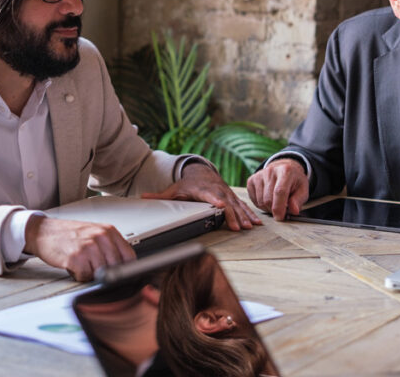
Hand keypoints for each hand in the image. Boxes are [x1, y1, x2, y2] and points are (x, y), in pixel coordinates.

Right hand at [23, 215, 136, 281]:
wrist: (43, 231)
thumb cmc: (68, 234)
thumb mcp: (93, 234)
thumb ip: (110, 247)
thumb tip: (125, 268)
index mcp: (108, 231)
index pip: (129, 257)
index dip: (124, 269)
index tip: (119, 274)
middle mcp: (101, 236)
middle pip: (115, 268)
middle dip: (104, 272)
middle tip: (91, 264)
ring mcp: (89, 246)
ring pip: (100, 274)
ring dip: (89, 273)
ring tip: (80, 262)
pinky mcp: (76, 257)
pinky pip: (85, 277)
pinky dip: (78, 275)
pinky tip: (72, 264)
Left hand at [142, 162, 260, 229]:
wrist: (202, 173)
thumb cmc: (188, 184)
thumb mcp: (174, 189)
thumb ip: (160, 196)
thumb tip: (143, 197)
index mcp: (203, 190)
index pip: (209, 196)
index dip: (215, 201)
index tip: (221, 206)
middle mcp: (217, 192)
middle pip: (226, 204)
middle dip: (233, 215)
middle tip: (238, 226)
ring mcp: (226, 194)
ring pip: (237, 206)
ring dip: (244, 216)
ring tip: (249, 227)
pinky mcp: (233, 198)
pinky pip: (243, 206)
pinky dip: (250, 214)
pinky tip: (256, 224)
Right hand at [246, 158, 308, 220]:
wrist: (283, 169)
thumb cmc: (294, 182)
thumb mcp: (302, 190)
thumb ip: (298, 200)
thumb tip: (294, 211)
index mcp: (285, 171)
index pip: (280, 191)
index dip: (279, 207)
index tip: (280, 218)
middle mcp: (270, 171)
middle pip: (268, 198)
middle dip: (274, 210)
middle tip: (281, 211)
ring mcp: (259, 175)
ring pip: (260, 201)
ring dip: (268, 208)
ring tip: (275, 205)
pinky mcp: (251, 180)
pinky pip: (254, 200)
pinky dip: (261, 205)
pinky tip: (268, 201)